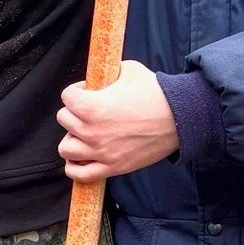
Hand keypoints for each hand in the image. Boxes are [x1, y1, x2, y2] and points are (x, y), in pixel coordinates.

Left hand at [58, 61, 179, 180]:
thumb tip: (100, 75)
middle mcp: (91, 131)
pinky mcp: (112, 167)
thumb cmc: (155, 92)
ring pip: (66, 148)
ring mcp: (101, 152)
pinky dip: (74, 167)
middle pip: (64, 120)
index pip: (67, 97)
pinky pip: (80, 174)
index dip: (78, 90)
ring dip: (72, 138)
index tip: (89, 91)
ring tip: (83, 133)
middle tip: (89, 110)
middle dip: (75, 111)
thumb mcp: (128, 70)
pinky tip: (79, 158)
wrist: (179, 117)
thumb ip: (108, 73)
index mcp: (91, 106)